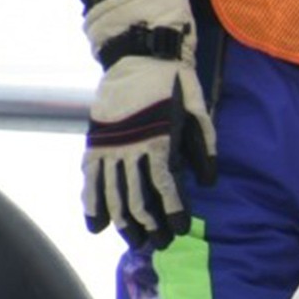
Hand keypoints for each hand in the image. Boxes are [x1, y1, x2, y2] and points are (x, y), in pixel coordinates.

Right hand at [81, 0, 217, 250]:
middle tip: (157, 244)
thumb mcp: (198, 112)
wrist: (140, 54)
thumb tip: (209, 183)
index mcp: (158, 139)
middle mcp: (130, 146)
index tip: (179, 230)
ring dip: (122, 220)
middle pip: (136, 196)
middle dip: (148, 224)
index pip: (164, 185)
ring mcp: (109, 143)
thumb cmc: (176, 83)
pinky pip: (90, 178)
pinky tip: (96, 225)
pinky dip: (92, 202)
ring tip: (132, 241)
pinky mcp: (96, 139)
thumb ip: (203, 148)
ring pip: (111, 192)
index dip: (172, 211)